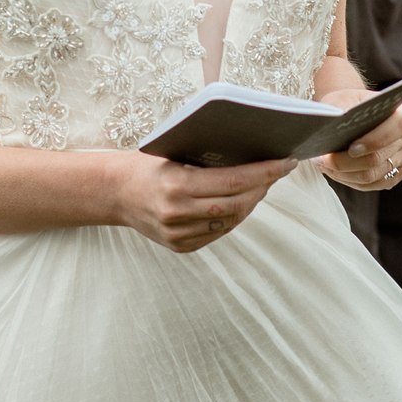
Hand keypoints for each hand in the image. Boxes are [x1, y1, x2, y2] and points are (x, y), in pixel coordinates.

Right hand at [111, 152, 295, 254]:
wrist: (116, 192)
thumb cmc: (149, 164)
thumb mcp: (174, 153)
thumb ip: (206, 160)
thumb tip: (252, 155)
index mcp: (177, 185)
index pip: (233, 181)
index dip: (264, 172)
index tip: (285, 162)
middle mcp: (178, 213)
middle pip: (236, 204)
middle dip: (262, 186)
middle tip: (279, 169)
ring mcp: (179, 235)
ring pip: (230, 221)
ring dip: (251, 201)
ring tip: (263, 183)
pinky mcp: (180, 247)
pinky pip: (217, 232)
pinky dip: (234, 216)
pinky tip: (243, 200)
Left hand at [317, 89, 401, 192]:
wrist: (358, 114)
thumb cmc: (349, 103)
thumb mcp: (343, 98)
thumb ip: (341, 110)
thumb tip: (332, 127)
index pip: (398, 127)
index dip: (375, 140)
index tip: (350, 148)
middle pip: (380, 158)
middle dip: (348, 162)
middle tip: (323, 160)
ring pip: (374, 176)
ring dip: (346, 174)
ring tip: (325, 166)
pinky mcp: (398, 174)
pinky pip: (375, 184)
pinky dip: (352, 181)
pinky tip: (336, 173)